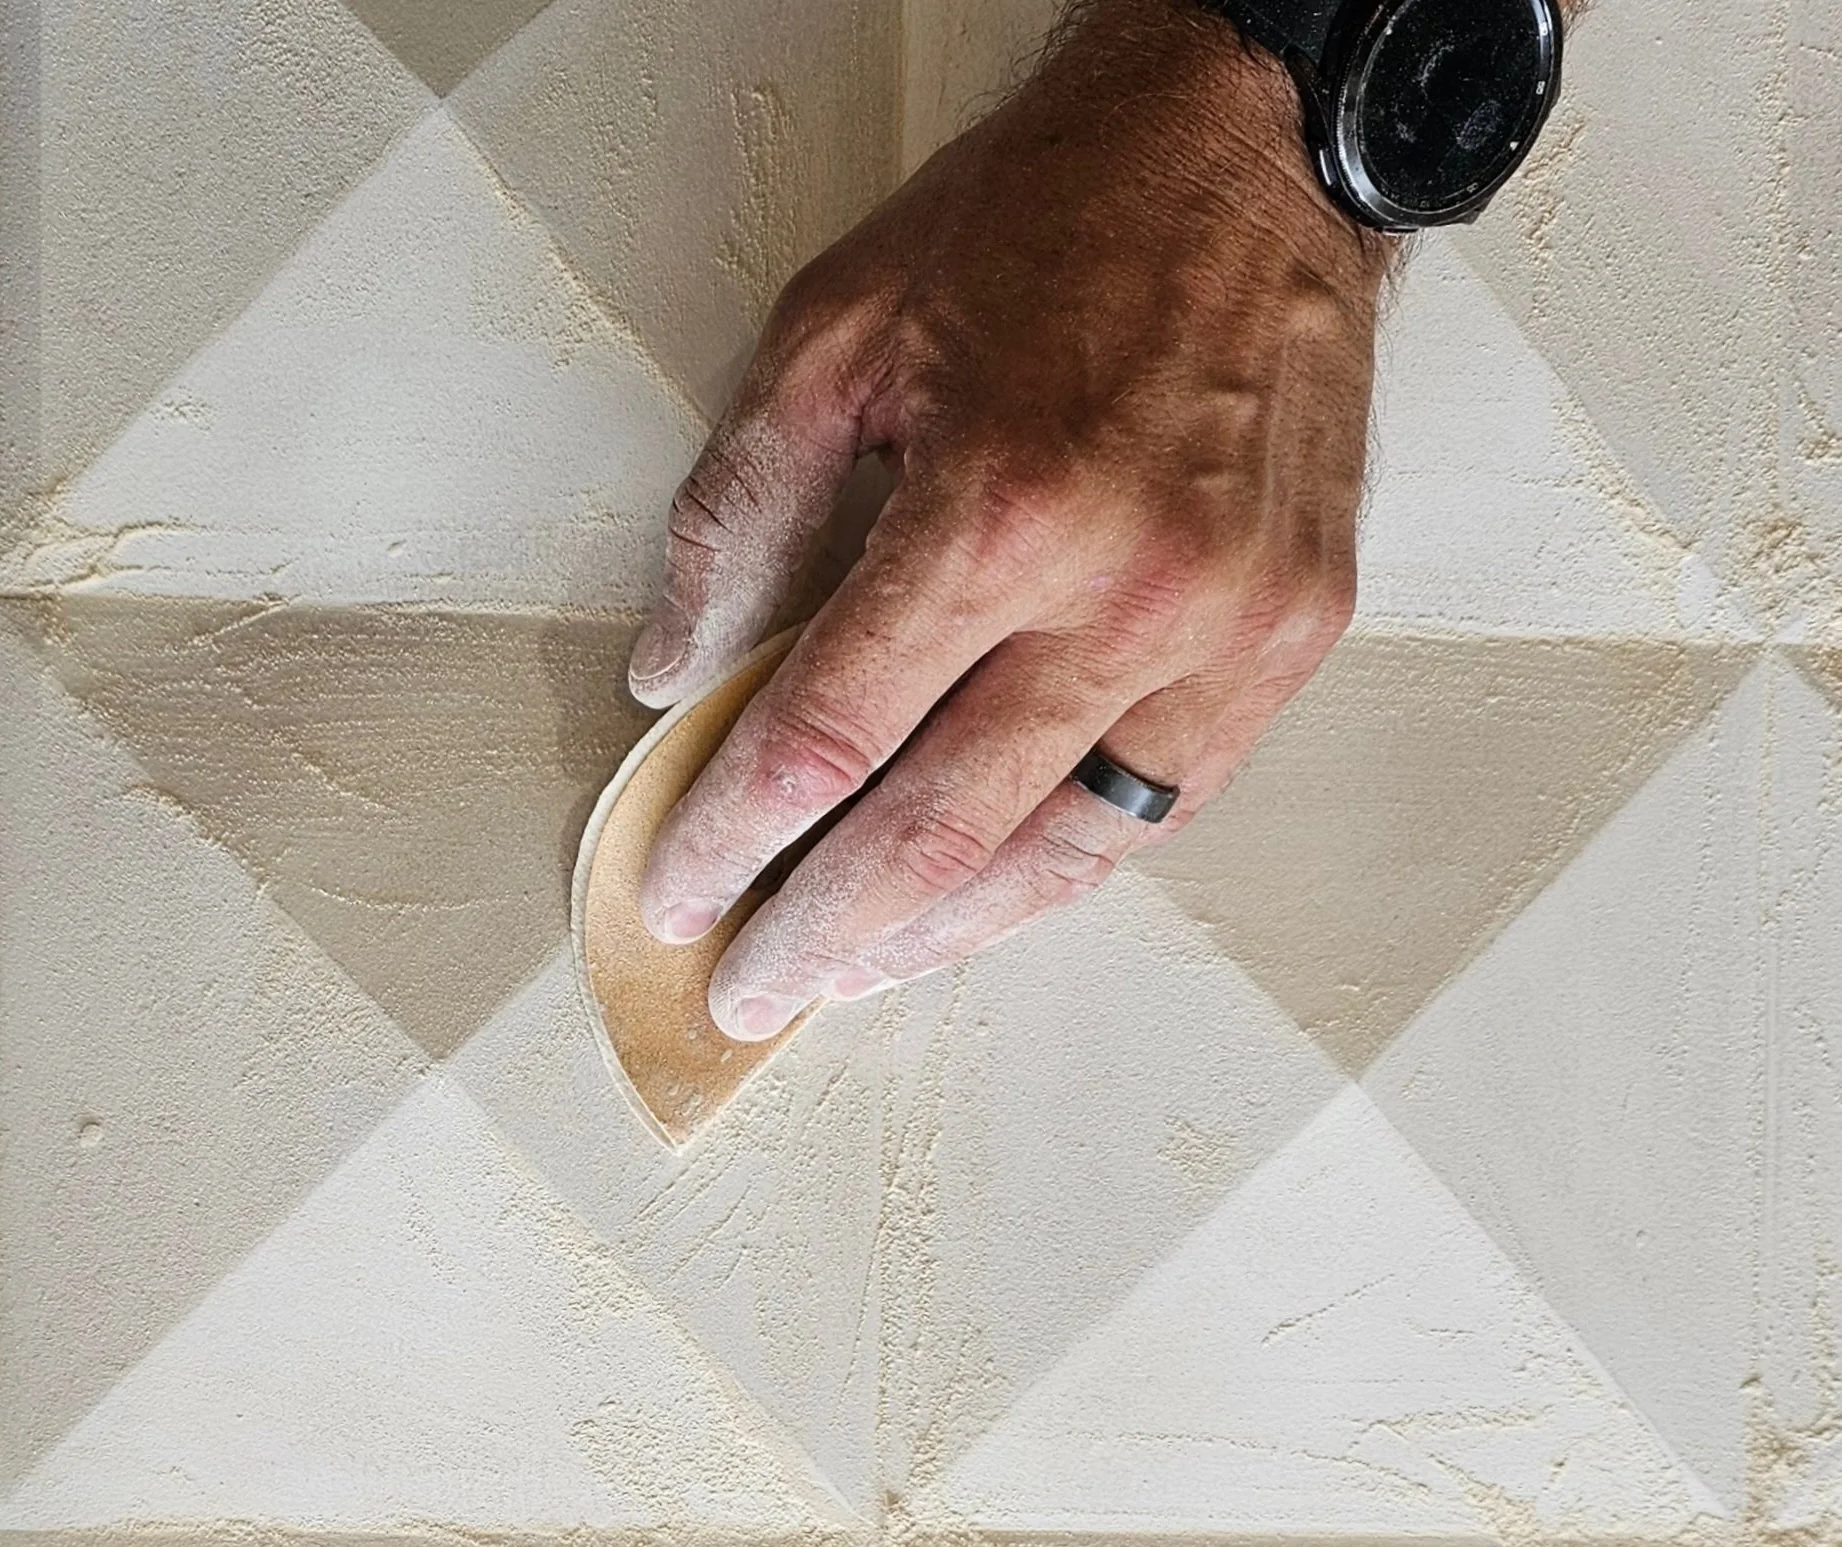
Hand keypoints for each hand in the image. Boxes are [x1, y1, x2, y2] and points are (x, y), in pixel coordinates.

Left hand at [629, 0, 1385, 1036]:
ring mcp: (1225, 628)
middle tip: (749, 989)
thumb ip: (738, 513)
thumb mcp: (839, 326)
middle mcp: (1125, 589)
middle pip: (936, 828)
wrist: (1261, 143)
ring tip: (854, 974)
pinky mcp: (1291, 638)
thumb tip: (669, 672)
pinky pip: (1156, 809)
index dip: (733, 836)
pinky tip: (981, 902)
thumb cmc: (1059, 215)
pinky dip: (1055, 873)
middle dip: (821, 929)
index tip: (677, 892)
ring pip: (1059, 853)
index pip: (828, 738)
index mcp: (998, 507)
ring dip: (940, 935)